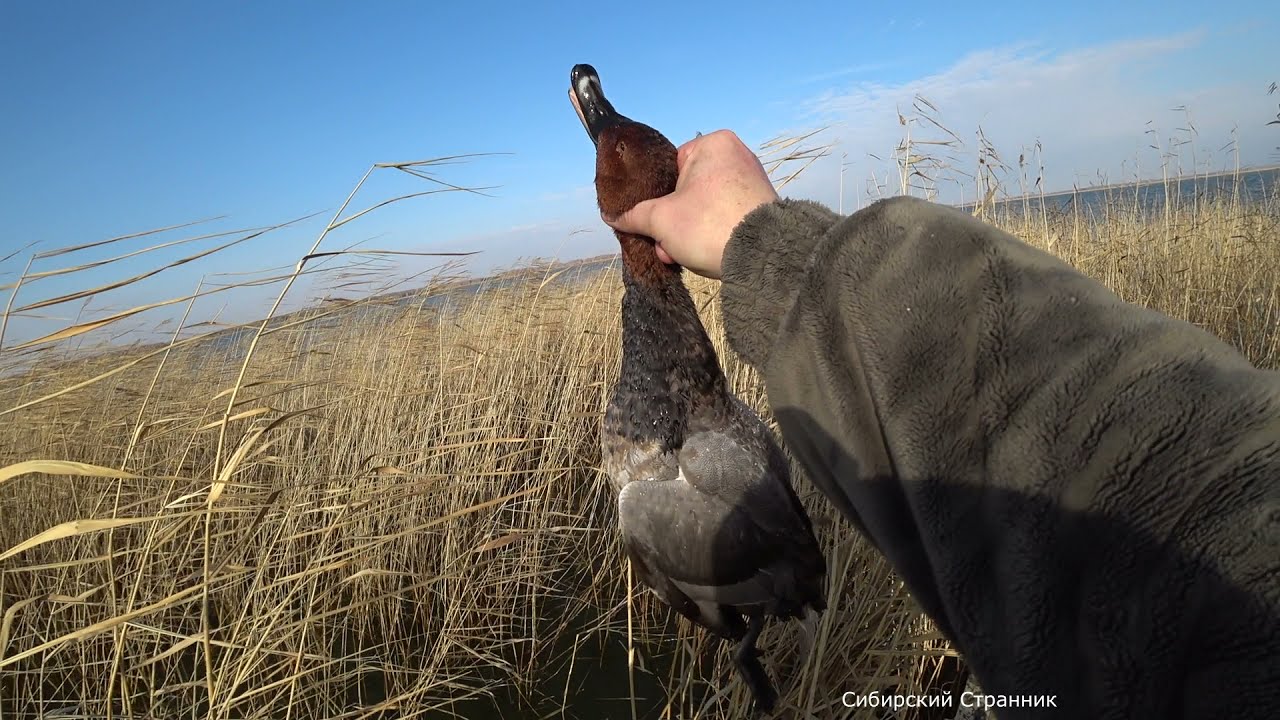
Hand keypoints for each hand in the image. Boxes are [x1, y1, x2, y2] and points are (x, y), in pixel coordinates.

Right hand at [602, 129, 778, 279]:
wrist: (761, 255)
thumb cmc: (710, 225)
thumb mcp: (661, 219)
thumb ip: (634, 215)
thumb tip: (612, 216)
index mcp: (713, 144)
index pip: (670, 167)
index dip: (657, 197)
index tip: (651, 220)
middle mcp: (736, 155)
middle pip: (686, 191)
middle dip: (671, 222)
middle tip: (665, 244)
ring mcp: (751, 181)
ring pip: (704, 207)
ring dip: (686, 233)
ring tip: (681, 254)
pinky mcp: (760, 206)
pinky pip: (724, 216)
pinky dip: (711, 234)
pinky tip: (702, 254)